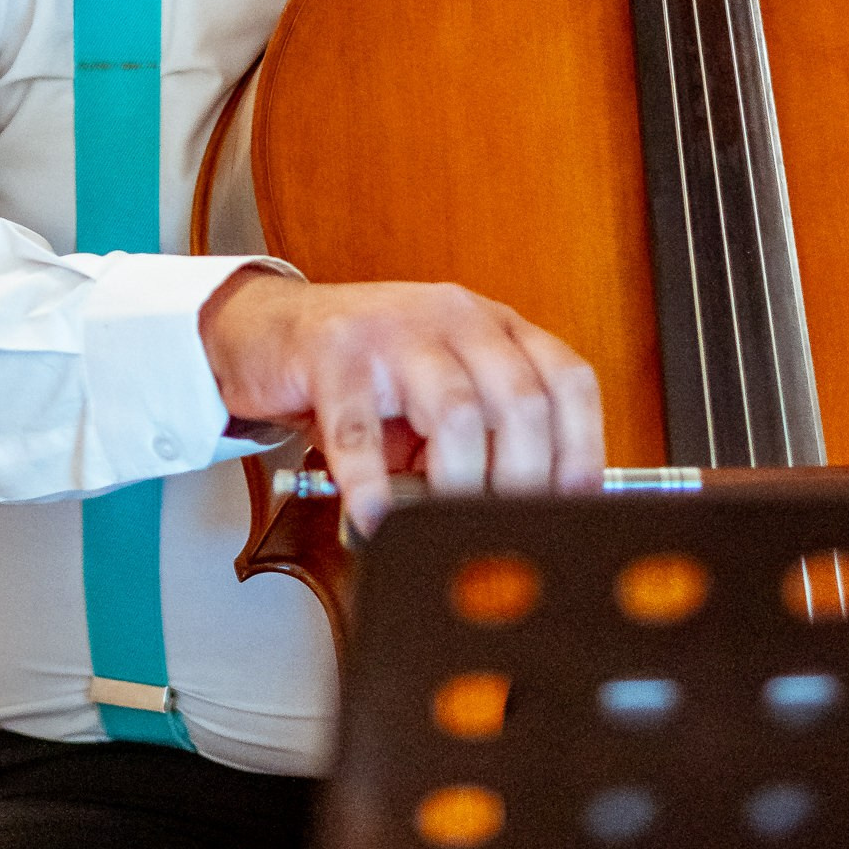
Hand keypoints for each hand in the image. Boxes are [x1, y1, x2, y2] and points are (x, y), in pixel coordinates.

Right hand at [199, 271, 604, 534]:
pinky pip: (359, 427)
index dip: (581, 447)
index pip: (566, 380)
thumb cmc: (364, 370)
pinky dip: (372, 484)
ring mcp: (394, 329)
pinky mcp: (332, 351)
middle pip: (519, 400)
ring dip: (459, 483)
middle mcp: (456, 318)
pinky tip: (377, 517)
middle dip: (523, 480)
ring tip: (447, 527)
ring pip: (455, 410)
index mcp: (494, 328)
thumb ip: (481, 442)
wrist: (267, 328)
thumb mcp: (436, 396)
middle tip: (507, 530)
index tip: (575, 504)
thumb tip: (521, 519)